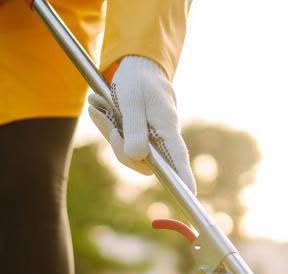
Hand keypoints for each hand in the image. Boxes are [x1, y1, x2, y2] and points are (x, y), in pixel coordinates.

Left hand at [88, 56, 196, 196]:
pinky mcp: (136, 135)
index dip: (183, 176)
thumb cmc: (136, 81)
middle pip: (139, 160)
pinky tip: (97, 106)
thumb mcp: (131, 101)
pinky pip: (118, 141)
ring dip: (109, 131)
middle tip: (109, 121)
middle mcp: (160, 136)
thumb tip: (137, 156)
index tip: (190, 194)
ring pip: (125, 152)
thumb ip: (134, 128)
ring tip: (99, 105)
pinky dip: (106, 126)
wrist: (134, 65)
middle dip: (118, 146)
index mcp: (166, 126)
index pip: (177, 156)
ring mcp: (148, 137)